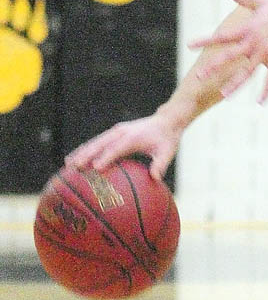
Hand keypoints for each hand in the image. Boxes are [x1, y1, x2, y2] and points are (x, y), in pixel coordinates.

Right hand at [65, 109, 181, 180]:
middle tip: (73, 167)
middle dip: (86, 154)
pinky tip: (75, 159)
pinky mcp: (114, 133)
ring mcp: (116, 131)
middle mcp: (121, 132)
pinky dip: (86, 149)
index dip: (106, 157)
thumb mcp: (168, 151)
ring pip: (95, 142)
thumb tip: (155, 179)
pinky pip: (97, 142)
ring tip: (67, 164)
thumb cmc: (167, 139)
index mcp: (133, 136)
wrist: (166, 121)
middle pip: (100, 143)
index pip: (116, 148)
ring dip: (81, 152)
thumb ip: (161, 164)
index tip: (95, 168)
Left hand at [189, 0, 267, 102]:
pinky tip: (260, 102)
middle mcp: (252, 42)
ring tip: (224, 95)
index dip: (205, 41)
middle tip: (200, 76)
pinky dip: (266, 91)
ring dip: (235, 84)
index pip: (221, 37)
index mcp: (246, 30)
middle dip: (214, 67)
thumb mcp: (259, 2)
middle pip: (229, 56)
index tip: (190, 46)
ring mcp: (265, 52)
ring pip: (247, 71)